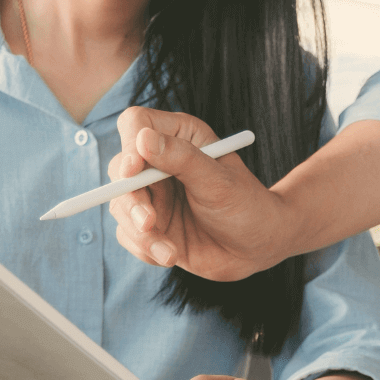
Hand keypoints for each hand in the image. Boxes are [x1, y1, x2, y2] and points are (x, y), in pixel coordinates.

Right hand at [108, 108, 293, 281]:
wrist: (259, 247)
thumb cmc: (247, 206)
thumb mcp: (219, 180)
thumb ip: (182, 158)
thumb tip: (143, 139)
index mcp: (179, 137)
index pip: (136, 124)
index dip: (129, 145)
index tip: (133, 170)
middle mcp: (159, 162)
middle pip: (120, 170)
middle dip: (131, 200)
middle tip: (149, 223)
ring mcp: (152, 194)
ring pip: (120, 206)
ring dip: (140, 233)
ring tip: (170, 252)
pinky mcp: (150, 224)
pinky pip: (128, 235)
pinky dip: (145, 249)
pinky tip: (171, 255)